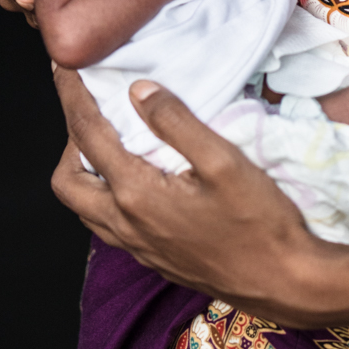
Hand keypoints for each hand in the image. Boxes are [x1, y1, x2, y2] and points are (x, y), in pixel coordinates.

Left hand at [51, 69, 326, 318]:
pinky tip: (135, 176)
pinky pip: (107, 224)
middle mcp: (126, 225)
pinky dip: (104, 193)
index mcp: (136, 195)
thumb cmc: (260, 221)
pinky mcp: (153, 258)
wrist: (284, 283)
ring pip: (84, 207)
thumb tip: (137, 90)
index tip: (64, 66)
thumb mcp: (223, 160)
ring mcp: (138, 247)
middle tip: (90, 108)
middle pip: (67, 181)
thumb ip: (176, 122)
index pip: (87, 136)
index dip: (71, 96)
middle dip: (68, 140)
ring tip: (110, 138)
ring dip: (84, 170)